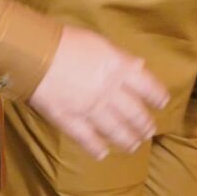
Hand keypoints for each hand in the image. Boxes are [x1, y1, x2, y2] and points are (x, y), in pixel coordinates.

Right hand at [27, 24, 166, 158]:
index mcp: (120, 69)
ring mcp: (91, 109)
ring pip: (116, 131)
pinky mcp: (70, 121)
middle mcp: (110, 92)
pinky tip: (103, 154)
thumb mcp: (101, 43)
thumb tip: (138, 68)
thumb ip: (121, 59)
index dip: (158, 97)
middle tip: (149, 131)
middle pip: (135, 114)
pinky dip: (96, 148)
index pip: (149, 87)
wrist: (34, 53)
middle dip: (145, 125)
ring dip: (128, 140)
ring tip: (134, 145)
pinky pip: (87, 139)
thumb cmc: (67, 41)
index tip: (162, 104)